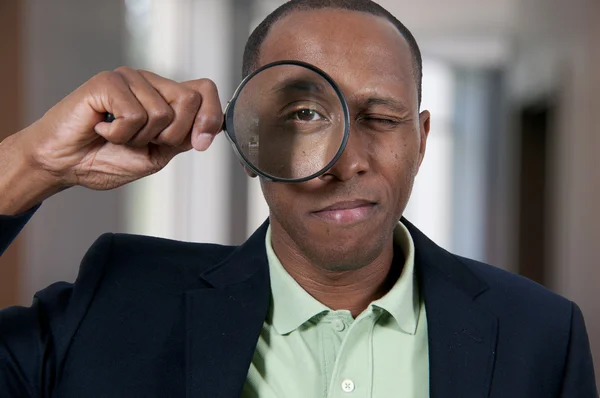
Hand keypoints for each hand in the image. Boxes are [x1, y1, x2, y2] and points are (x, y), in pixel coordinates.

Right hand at [16, 67, 222, 190]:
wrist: (67, 165)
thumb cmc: (108, 158)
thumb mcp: (158, 155)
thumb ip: (184, 137)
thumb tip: (208, 129)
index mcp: (167, 97)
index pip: (205, 90)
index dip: (210, 117)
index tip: (198, 143)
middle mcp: (151, 82)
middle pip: (189, 100)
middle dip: (170, 135)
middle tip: (142, 142)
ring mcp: (129, 78)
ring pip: (162, 112)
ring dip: (139, 138)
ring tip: (116, 135)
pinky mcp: (108, 82)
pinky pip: (135, 114)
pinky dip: (119, 133)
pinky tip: (101, 128)